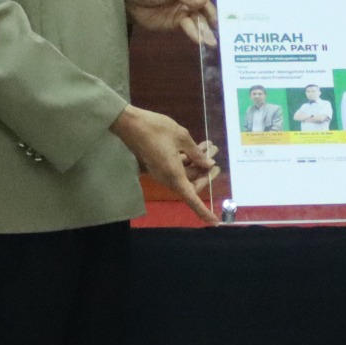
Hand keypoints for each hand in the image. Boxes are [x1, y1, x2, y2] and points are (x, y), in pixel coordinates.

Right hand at [113, 105, 221, 223]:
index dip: (203, 211)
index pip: (191, 198)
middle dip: (205, 173)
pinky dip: (189, 159)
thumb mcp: (181, 137)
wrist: (129, 123)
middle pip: (191, 184)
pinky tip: (199, 146)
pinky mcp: (159, 164)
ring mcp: (162, 171)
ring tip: (211, 146)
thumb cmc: (156, 129)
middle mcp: (167, 177)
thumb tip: (208, 164)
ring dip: (198, 162)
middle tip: (216, 158)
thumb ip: (197, 153)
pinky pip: (178, 167)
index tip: (214, 221)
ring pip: (186, 174)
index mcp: (174, 174)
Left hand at [125, 0, 214, 45]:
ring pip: (200, 19)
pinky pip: (190, 27)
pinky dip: (195, 34)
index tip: (223, 2)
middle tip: (217, 26)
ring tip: (212, 42)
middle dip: (212, 16)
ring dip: (206, 30)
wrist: (132, 5)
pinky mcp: (180, 22)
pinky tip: (201, 41)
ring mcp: (186, 10)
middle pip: (205, 6)